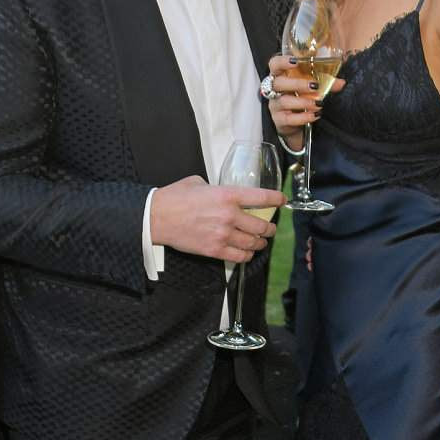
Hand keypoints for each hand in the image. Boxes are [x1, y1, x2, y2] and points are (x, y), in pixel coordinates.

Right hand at [150, 176, 284, 261]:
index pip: (261, 197)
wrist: (157, 217)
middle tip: (270, 229)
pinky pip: (240, 256)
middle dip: (269, 229)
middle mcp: (229, 215)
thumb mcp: (199, 182)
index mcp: (227, 195)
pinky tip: (247, 253)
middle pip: (261, 226)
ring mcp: (223, 234)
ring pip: (253, 243)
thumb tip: (225, 194)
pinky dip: (247, 255)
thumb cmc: (175, 198)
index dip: (276, 199)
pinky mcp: (215, 250)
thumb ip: (217, 188)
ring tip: (260, 242)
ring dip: (260, 244)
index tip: (283, 201)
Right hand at [263, 52, 344, 148]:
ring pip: (284, 101)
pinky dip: (302, 117)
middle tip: (314, 86)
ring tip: (318, 103)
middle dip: (297, 83)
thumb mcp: (313, 88)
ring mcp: (275, 105)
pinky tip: (314, 115)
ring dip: (303, 102)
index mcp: (281, 76)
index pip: (274, 64)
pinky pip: (288, 118)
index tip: (295, 61)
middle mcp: (275, 90)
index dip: (282, 61)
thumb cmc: (301, 98)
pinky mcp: (279, 120)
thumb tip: (341, 83)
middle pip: (279, 82)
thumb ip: (326, 83)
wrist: (294, 124)